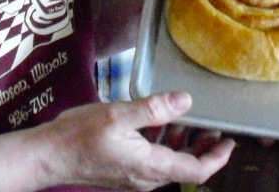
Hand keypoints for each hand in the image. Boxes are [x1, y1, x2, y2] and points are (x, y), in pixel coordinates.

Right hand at [35, 92, 233, 190]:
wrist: (48, 157)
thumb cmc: (80, 136)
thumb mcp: (118, 114)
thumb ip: (154, 109)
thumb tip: (186, 100)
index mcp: (151, 167)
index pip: (197, 171)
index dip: (217, 158)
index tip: (229, 140)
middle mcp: (147, 178)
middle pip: (186, 168)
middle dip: (203, 147)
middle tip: (213, 124)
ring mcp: (135, 178)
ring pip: (170, 164)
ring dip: (183, 143)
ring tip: (188, 118)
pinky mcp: (124, 173)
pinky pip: (154, 162)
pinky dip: (165, 144)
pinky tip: (159, 124)